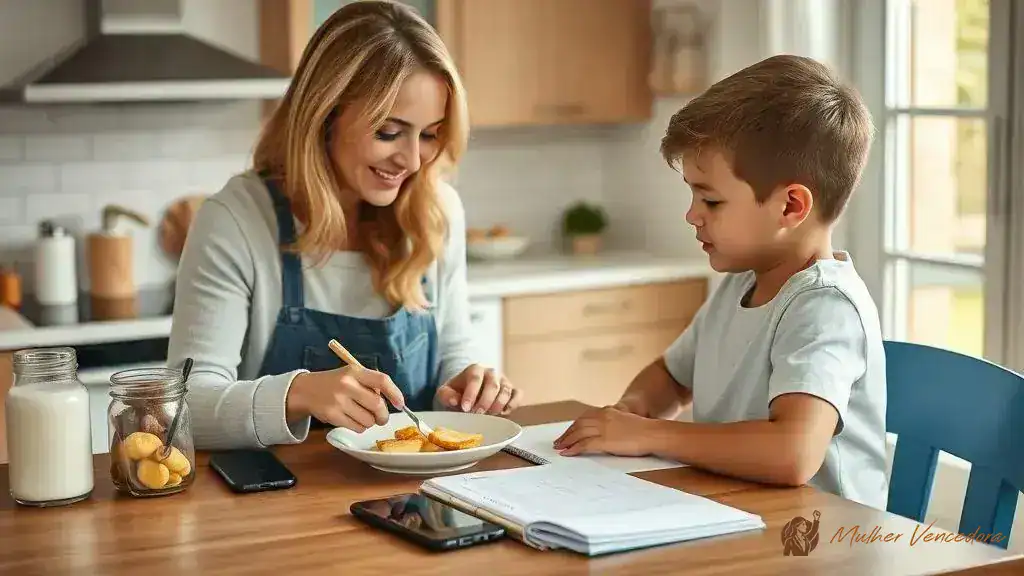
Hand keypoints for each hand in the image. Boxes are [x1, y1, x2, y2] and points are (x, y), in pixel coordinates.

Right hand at [286, 366, 404, 431]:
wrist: (306, 390)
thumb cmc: (336, 383)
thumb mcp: (351, 375)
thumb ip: (370, 384)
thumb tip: (394, 402)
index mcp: (355, 371)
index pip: (382, 380)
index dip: (395, 393)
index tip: (400, 404)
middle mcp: (347, 384)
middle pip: (377, 405)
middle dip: (383, 415)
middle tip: (382, 418)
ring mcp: (338, 400)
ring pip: (368, 420)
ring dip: (370, 422)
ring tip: (361, 416)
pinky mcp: (332, 415)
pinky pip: (357, 427)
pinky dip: (360, 427)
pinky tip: (352, 419)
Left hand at [435, 364, 521, 414]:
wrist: (469, 391)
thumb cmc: (458, 392)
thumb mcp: (446, 392)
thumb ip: (446, 395)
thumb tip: (455, 400)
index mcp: (475, 369)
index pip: (475, 378)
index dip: (471, 393)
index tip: (465, 408)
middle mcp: (492, 372)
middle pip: (493, 385)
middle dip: (485, 401)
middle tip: (477, 414)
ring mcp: (504, 381)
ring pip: (506, 391)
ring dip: (498, 405)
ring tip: (488, 416)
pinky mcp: (513, 390)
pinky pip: (518, 395)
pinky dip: (513, 404)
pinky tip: (502, 413)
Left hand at [552, 405, 656, 456]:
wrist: (653, 433)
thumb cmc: (644, 431)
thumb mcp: (625, 422)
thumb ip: (612, 424)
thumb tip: (603, 434)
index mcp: (607, 411)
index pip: (585, 417)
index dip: (574, 425)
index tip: (568, 432)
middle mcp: (602, 417)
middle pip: (579, 425)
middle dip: (567, 433)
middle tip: (559, 441)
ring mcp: (603, 429)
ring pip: (578, 434)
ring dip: (566, 441)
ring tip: (559, 447)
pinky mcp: (604, 441)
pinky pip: (584, 445)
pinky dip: (573, 449)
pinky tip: (567, 453)